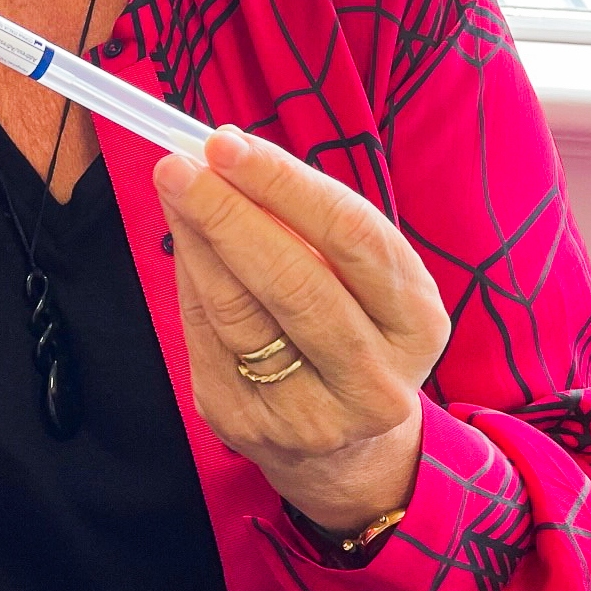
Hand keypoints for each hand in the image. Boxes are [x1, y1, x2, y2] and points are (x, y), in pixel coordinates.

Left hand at [153, 128, 450, 533]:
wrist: (346, 447)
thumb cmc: (349, 321)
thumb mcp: (357, 271)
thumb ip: (302, 215)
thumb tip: (224, 153)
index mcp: (416, 320)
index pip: (350, 235)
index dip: (283, 184)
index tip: (226, 143)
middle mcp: (374, 377)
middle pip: (292, 280)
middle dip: (227, 211)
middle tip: (180, 163)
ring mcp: (311, 413)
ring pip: (240, 311)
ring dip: (196, 238)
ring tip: (175, 187)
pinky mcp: (248, 425)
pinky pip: (205, 337)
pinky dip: (189, 277)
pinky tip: (182, 239)